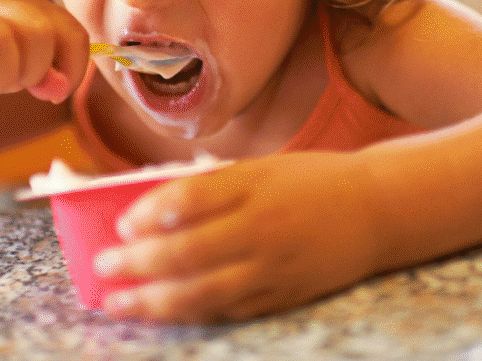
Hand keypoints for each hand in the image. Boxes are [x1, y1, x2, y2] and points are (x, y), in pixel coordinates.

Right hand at [0, 0, 88, 112]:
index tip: (56, 91)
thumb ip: (51, 76)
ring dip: (1, 75)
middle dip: (34, 72)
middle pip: (38, 34)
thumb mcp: (27, 72)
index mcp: (28, 4)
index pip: (71, 32)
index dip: (71, 68)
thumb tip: (58, 87)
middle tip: (14, 85)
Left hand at [93, 151, 381, 322]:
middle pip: (186, 251)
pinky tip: (164, 313)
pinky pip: (228, 309)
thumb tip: (151, 208)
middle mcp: (262, 226)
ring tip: (119, 302)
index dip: (149, 214)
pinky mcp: (282, 295)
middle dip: (136, 263)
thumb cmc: (312, 181)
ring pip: (202, 291)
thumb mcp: (263, 168)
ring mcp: (273, 266)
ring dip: (153, 301)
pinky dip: (191, 312)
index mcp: (255, 184)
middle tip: (103, 266)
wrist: (377, 210)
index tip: (122, 224)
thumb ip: (214, 187)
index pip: (189, 198)